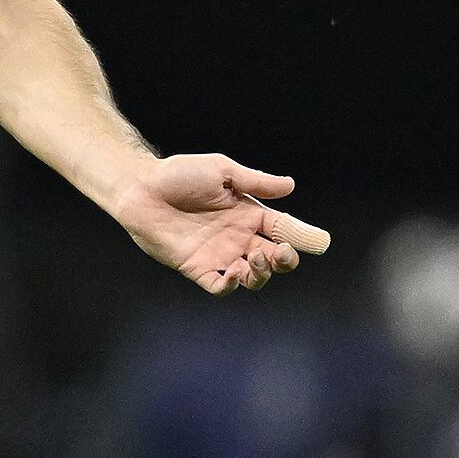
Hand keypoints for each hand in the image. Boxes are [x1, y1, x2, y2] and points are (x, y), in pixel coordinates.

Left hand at [111, 155, 329, 294]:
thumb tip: (290, 185)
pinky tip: (234, 274)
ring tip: (257, 258)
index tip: (319, 241)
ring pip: (252, 276)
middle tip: (281, 252)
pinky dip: (231, 285)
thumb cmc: (179, 174)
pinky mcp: (195, 267)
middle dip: (285, 260)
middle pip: (273, 259)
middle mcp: (237, 237)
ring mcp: (217, 254)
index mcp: (248, 214)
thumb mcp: (222, 171)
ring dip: (262, 274)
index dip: (301, 236)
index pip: (283, 229)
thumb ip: (255, 181)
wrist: (140, 187)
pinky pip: (219, 286)